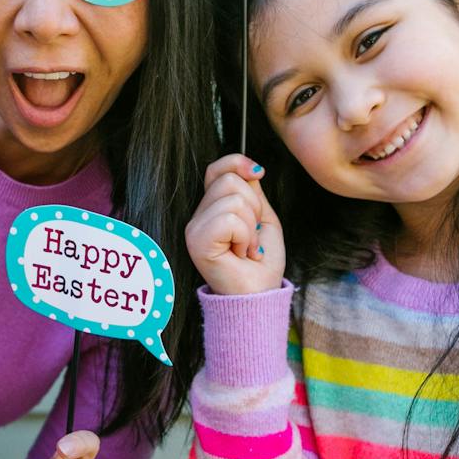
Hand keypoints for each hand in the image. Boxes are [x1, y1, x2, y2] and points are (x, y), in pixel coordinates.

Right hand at [185, 154, 284, 295]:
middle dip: (254, 207)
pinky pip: (230, 220)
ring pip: (234, 200)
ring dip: (252, 227)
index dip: (239, 163)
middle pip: (230, 181)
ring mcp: (194, 228)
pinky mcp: (197, 241)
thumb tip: (250, 168)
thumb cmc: (260, 262)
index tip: (258, 172)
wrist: (259, 295)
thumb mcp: (263, 217)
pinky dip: (245, 237)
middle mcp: (198, 216)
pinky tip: (240, 254)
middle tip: (252, 236)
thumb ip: (252, 191)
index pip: (218, 168)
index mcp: (212, 208)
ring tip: (247, 247)